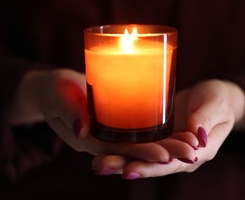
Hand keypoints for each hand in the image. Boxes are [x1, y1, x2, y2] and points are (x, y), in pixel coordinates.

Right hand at [9, 69, 196, 164]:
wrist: (53, 87)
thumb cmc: (52, 90)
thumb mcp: (57, 97)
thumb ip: (69, 112)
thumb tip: (82, 131)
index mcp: (88, 141)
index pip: (119, 152)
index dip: (142, 155)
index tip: (165, 156)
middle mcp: (103, 141)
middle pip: (136, 151)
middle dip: (163, 153)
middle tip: (190, 151)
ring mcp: (112, 133)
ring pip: (142, 142)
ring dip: (166, 144)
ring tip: (191, 144)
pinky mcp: (118, 122)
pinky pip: (140, 128)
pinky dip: (158, 131)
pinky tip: (177, 128)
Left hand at [92, 79, 244, 178]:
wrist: (213, 97)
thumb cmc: (219, 101)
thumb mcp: (217, 106)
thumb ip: (205, 119)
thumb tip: (196, 136)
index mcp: (197, 152)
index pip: (170, 164)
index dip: (150, 168)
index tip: (129, 169)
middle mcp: (178, 154)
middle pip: (150, 163)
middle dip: (124, 165)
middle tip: (100, 166)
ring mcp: (166, 144)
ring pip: (140, 154)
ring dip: (118, 158)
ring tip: (96, 162)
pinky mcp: (158, 134)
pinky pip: (139, 141)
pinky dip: (122, 144)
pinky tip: (103, 143)